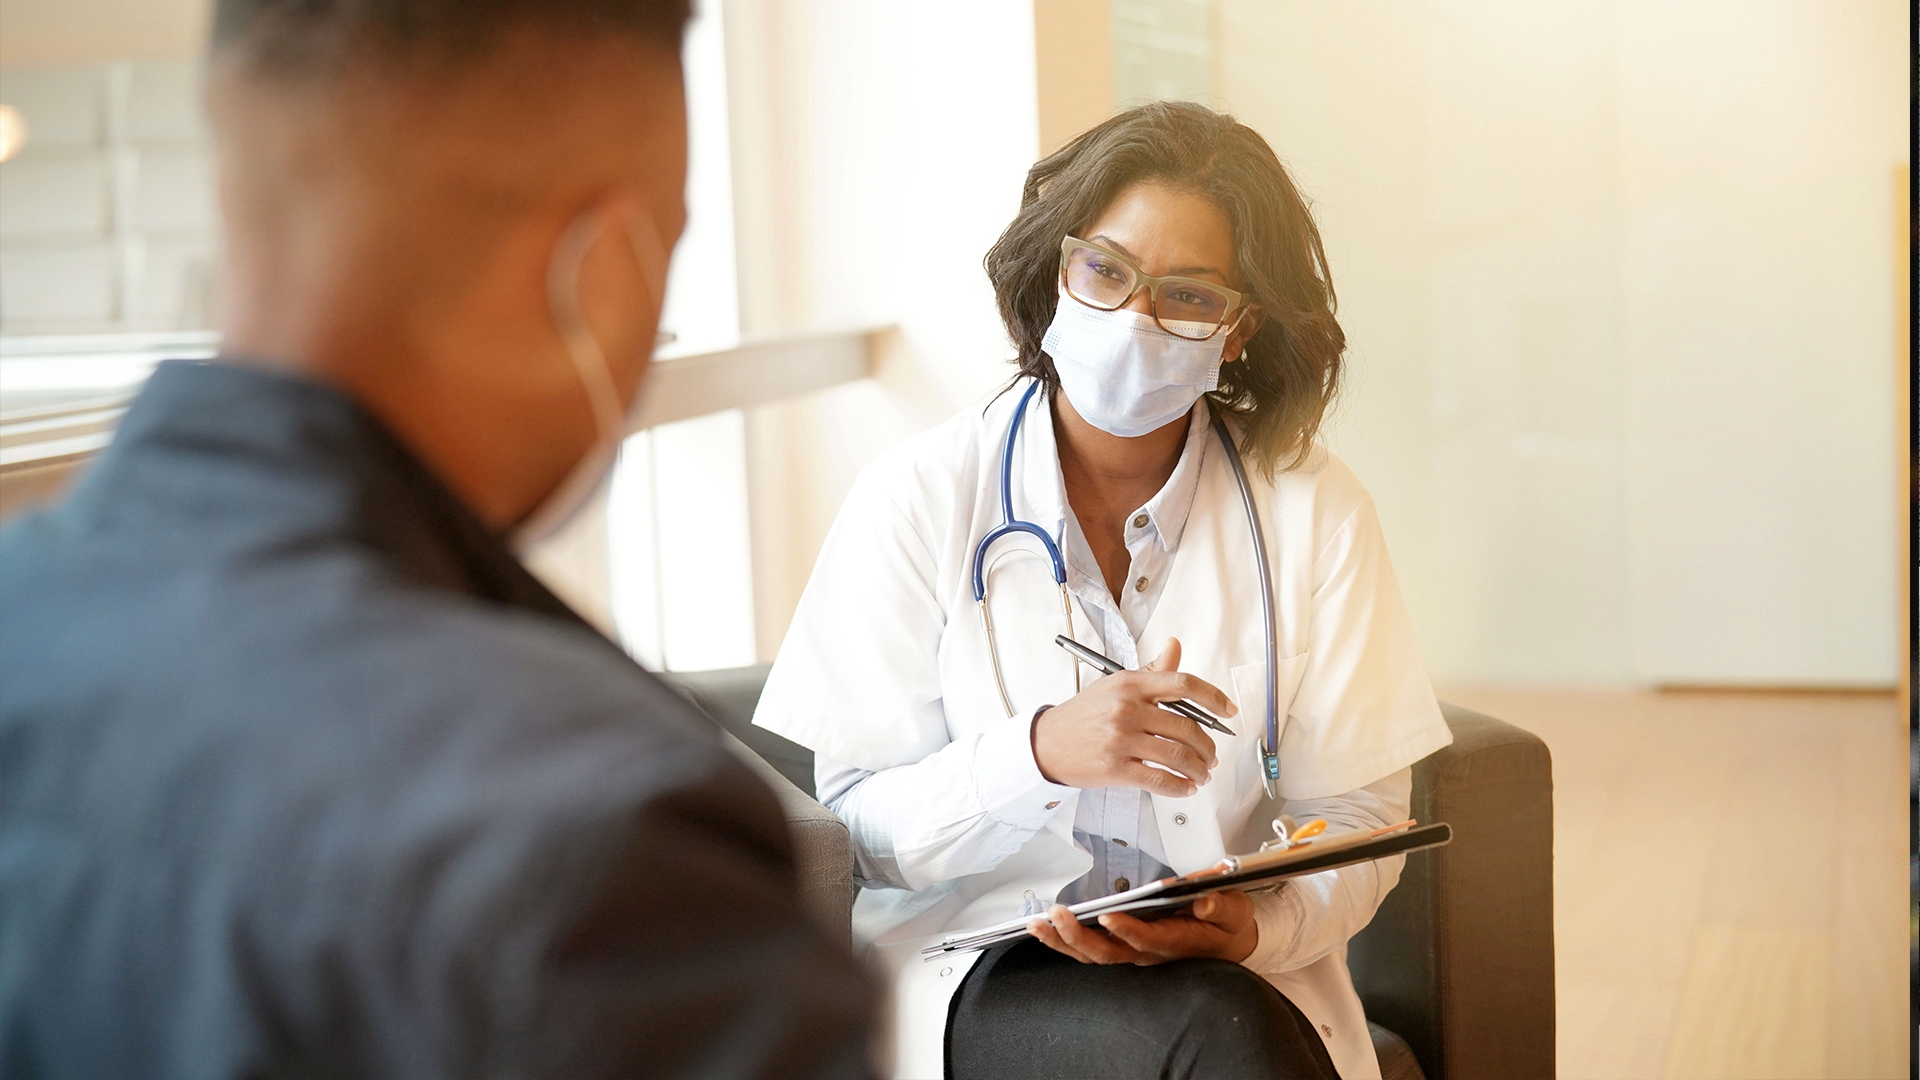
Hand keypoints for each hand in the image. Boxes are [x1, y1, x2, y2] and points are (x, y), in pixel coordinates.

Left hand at [1027, 890, 1258, 964]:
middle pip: (1109, 952)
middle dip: (1080, 935)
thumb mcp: (1233, 910)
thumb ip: (1221, 906)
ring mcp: (1133, 954)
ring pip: (1093, 955)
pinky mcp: (1122, 948)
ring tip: (1037, 923)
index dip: (1128, 930)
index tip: (1108, 915)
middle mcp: (1149, 952)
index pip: (1148, 939)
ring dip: (1062, 941)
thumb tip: (1204, 901)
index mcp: (1176, 941)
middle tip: (1058, 914)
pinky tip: (1043, 929)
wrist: (1226, 943)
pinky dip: (1064, 941)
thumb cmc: (1224, 924)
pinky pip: (1089, 951)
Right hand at [1031, 638, 1234, 796]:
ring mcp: (1121, 739)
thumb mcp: (1115, 685)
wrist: (1046, 743)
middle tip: (1211, 756)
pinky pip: (1159, 779)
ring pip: (1178, 756)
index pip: (1182, 684)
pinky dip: (1179, 786)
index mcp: (1130, 684)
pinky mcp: (1115, 767)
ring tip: (1202, 774)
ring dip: (1198, 769)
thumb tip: (1175, 646)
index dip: (1213, 697)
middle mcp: (1127, 709)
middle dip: (1207, 746)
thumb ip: (1151, 671)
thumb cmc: (1083, 715)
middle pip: (1186, 727)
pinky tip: (1186, 788)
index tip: (1228, 710)